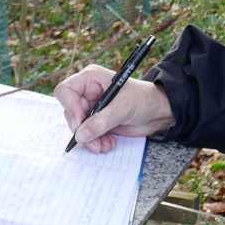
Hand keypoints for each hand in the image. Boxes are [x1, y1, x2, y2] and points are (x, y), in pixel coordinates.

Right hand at [55, 66, 173, 151]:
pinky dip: (96, 142)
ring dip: (90, 140)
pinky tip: (109, 143)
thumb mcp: (122, 108)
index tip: (81, 122)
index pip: (65, 91)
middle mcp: (87, 92)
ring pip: (78, 127)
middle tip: (94, 142)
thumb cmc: (143, 99)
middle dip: (82, 130)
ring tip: (105, 145)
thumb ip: (101, 122)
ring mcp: (91, 108)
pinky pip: (87, 135)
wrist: (158, 112)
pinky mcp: (97, 122)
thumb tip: (80, 135)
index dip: (70, 108)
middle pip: (70, 113)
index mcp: (90, 79)